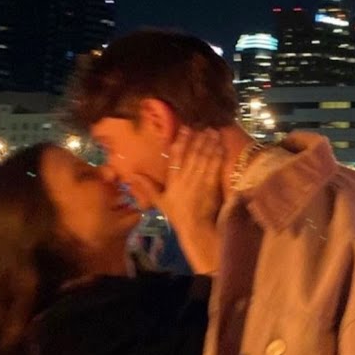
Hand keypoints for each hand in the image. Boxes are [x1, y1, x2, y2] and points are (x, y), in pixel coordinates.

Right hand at [130, 127, 223, 273]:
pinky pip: (215, 168)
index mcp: (173, 181)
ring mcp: (199, 182)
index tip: (186, 128)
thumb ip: (147, 186)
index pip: (176, 157)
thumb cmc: (178, 215)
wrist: (195, 229)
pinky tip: (222, 146)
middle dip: (199, 138)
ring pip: (204, 158)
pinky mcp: (212, 186)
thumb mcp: (160, 201)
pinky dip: (218, 156)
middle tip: (204, 125)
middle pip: (192, 154)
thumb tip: (132, 175)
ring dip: (210, 144)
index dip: (181, 141)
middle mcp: (185, 179)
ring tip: (214, 131)